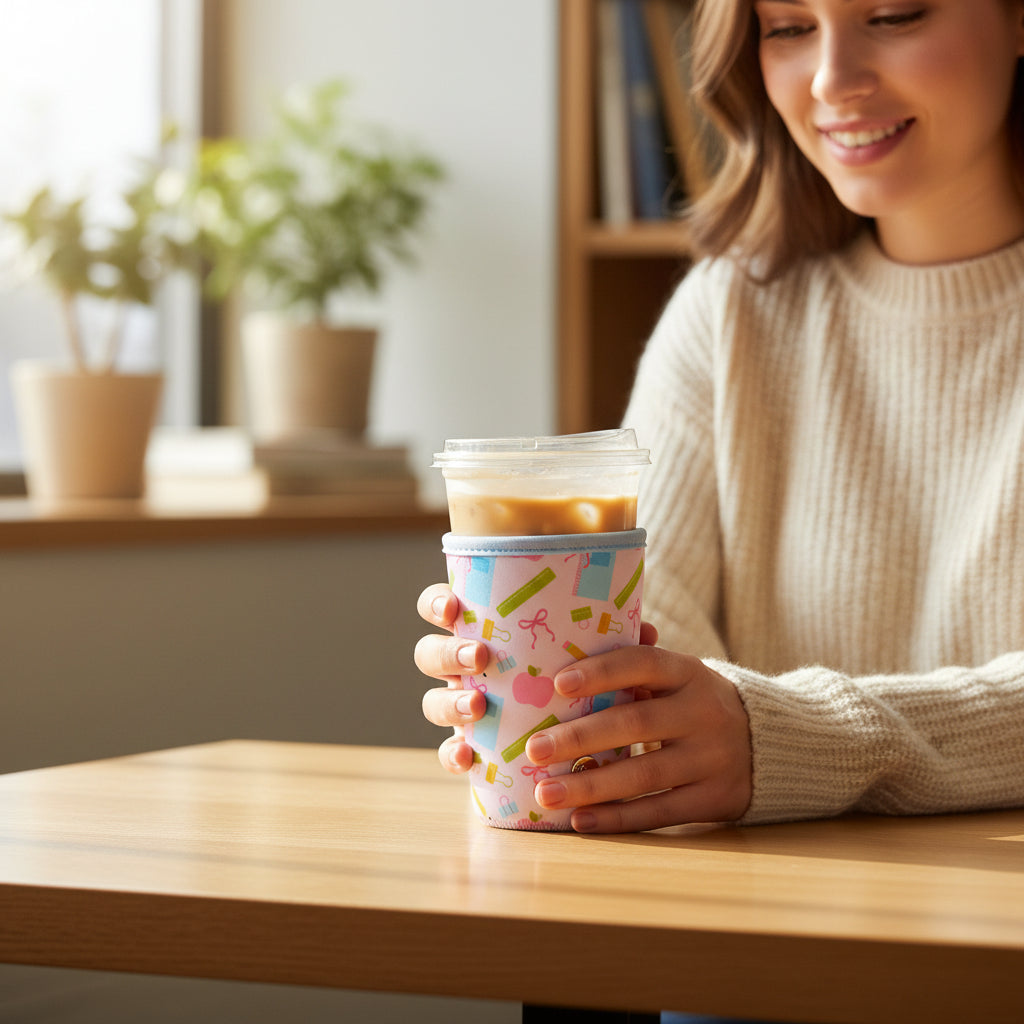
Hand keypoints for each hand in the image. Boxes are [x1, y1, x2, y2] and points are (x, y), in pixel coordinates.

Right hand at [413, 583, 660, 777]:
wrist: (578, 739)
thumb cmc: (577, 681)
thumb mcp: (591, 657)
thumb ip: (609, 643)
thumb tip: (645, 630)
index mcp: (484, 632)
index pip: (445, 607)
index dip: (437, 603)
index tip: (453, 608)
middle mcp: (464, 669)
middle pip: (430, 653)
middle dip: (448, 652)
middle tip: (480, 656)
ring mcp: (461, 709)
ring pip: (433, 702)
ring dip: (448, 703)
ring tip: (476, 708)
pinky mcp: (470, 749)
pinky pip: (449, 752)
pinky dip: (453, 754)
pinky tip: (468, 757)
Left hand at [525, 646, 751, 831]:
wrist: (769, 744)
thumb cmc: (696, 703)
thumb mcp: (680, 674)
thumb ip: (638, 657)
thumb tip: (586, 631)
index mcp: (690, 673)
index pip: (644, 664)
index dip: (603, 671)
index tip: (559, 683)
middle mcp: (703, 712)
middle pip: (636, 723)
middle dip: (581, 737)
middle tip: (534, 749)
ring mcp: (712, 758)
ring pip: (644, 774)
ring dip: (590, 786)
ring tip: (545, 793)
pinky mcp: (715, 799)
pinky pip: (660, 811)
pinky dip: (618, 818)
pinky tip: (579, 820)